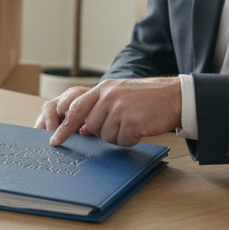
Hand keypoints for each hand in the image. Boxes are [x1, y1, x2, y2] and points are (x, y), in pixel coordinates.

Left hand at [36, 77, 180, 147]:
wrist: (174, 96)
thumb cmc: (147, 98)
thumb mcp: (120, 94)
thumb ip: (99, 107)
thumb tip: (82, 129)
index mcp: (103, 88)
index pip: (75, 108)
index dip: (64, 126)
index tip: (54, 140)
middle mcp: (109, 96)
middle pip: (91, 125)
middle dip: (102, 131)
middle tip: (120, 125)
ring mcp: (119, 108)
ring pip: (105, 135)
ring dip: (118, 135)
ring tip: (133, 123)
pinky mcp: (132, 121)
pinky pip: (121, 140)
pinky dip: (130, 139)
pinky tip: (140, 129)